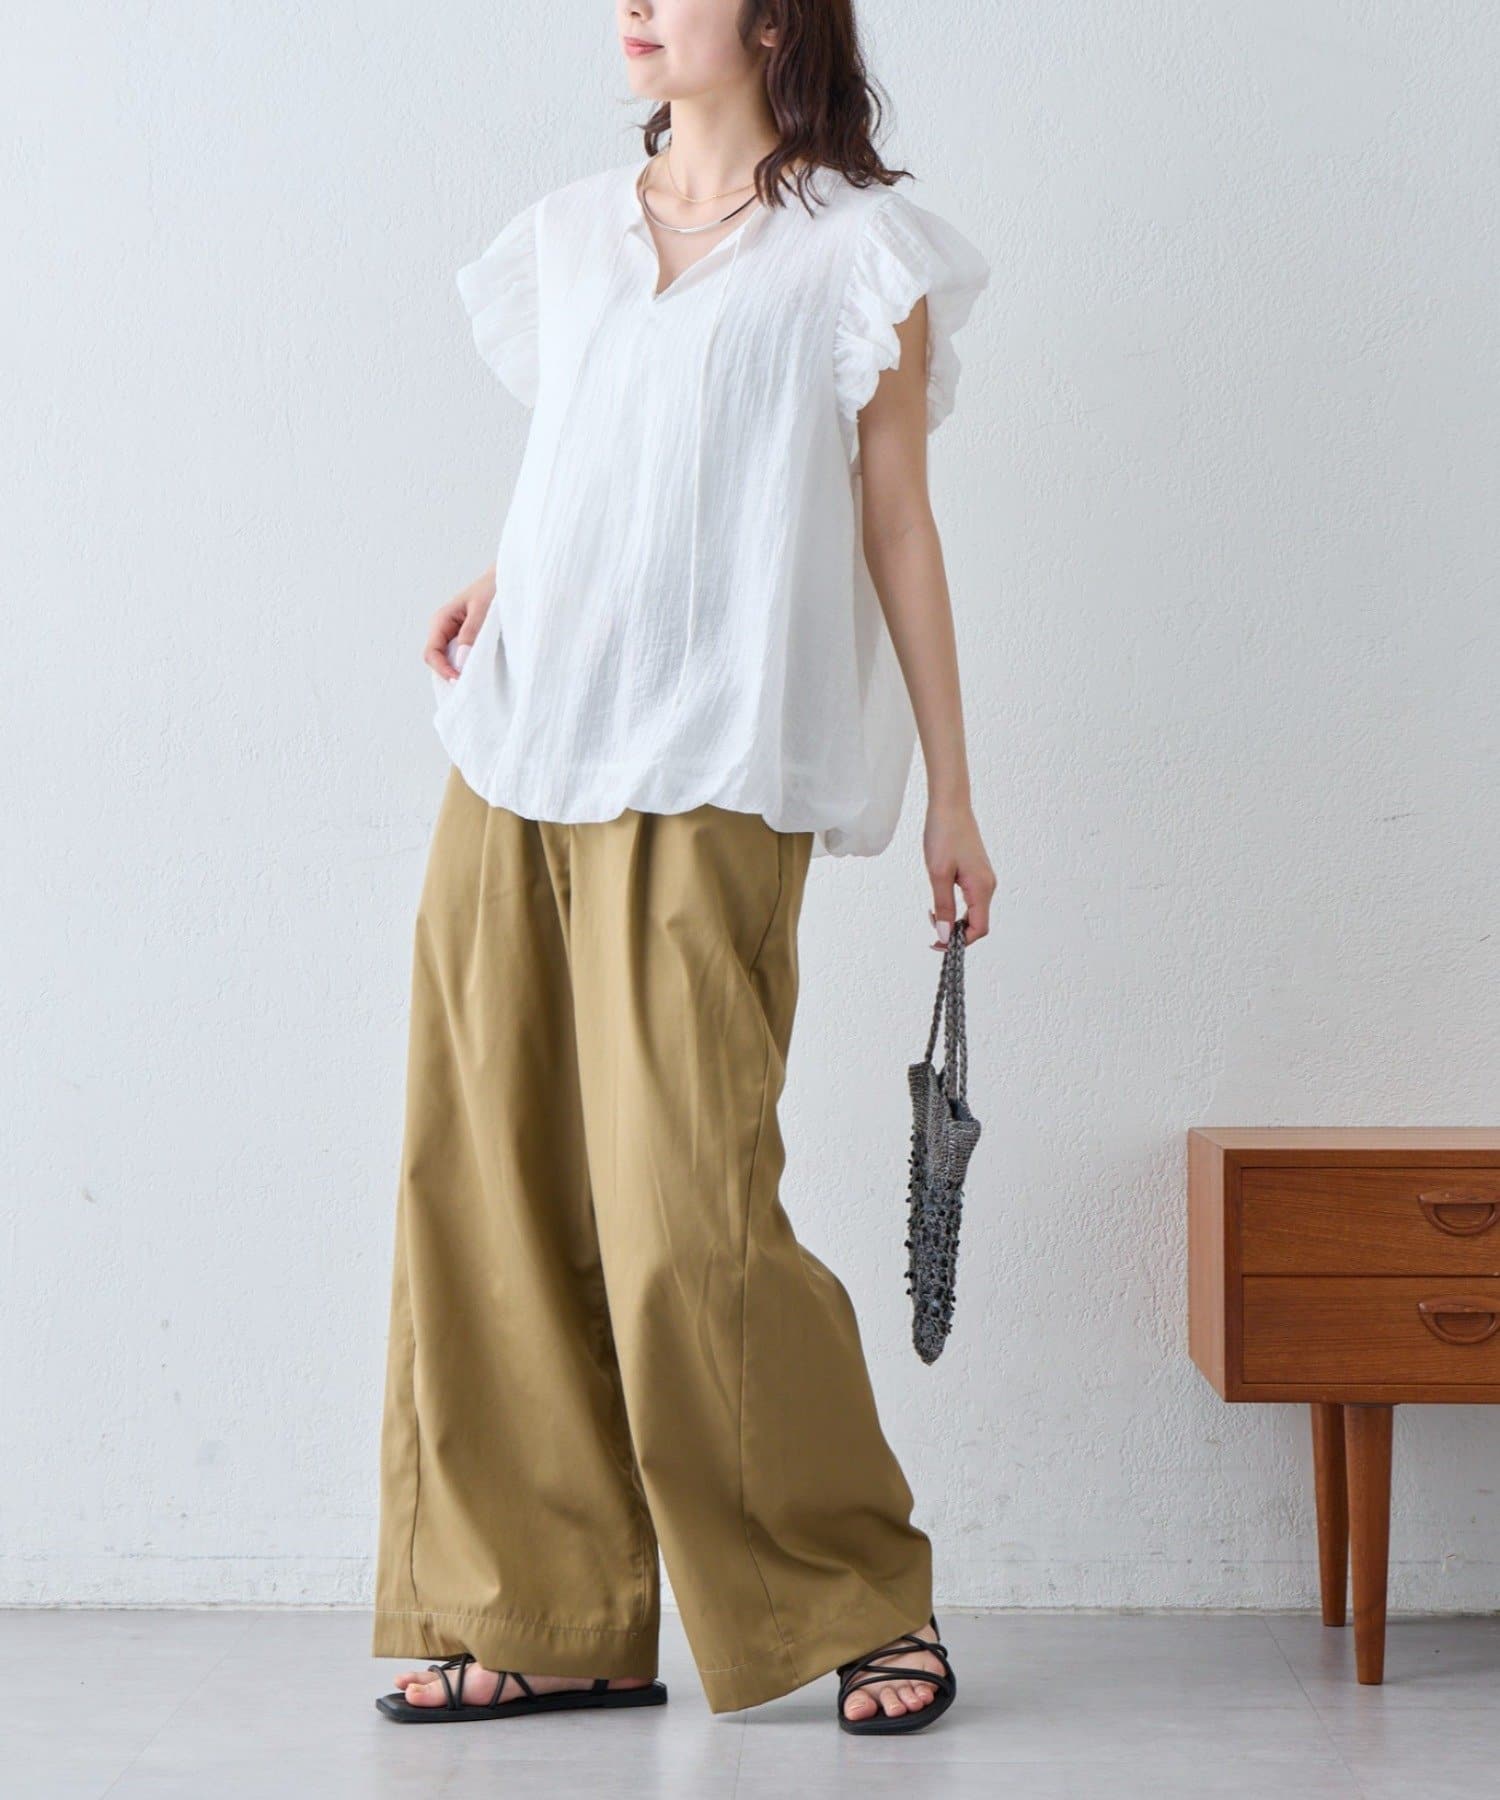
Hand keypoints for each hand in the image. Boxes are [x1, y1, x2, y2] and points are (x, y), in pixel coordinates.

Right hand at [424, 567, 496, 680]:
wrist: (507, 579)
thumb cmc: (493, 588)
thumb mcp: (482, 609)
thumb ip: (471, 632)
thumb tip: (460, 659)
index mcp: (441, 620)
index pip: (432, 653)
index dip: (442, 669)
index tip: (460, 680)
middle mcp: (444, 629)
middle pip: (439, 661)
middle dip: (452, 673)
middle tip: (472, 685)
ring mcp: (455, 635)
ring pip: (451, 661)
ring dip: (462, 670)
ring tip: (478, 679)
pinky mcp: (468, 640)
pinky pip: (463, 658)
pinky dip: (471, 666)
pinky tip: (483, 670)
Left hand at [923, 799, 995, 947]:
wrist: (950, 806)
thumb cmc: (944, 835)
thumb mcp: (938, 874)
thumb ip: (943, 907)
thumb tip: (945, 935)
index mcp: (982, 888)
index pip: (979, 929)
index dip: (960, 942)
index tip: (937, 943)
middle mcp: (988, 885)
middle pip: (978, 923)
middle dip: (956, 932)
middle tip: (931, 929)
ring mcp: (984, 879)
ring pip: (974, 912)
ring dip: (955, 920)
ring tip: (932, 914)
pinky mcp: (977, 873)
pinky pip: (971, 900)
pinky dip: (957, 908)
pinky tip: (940, 902)